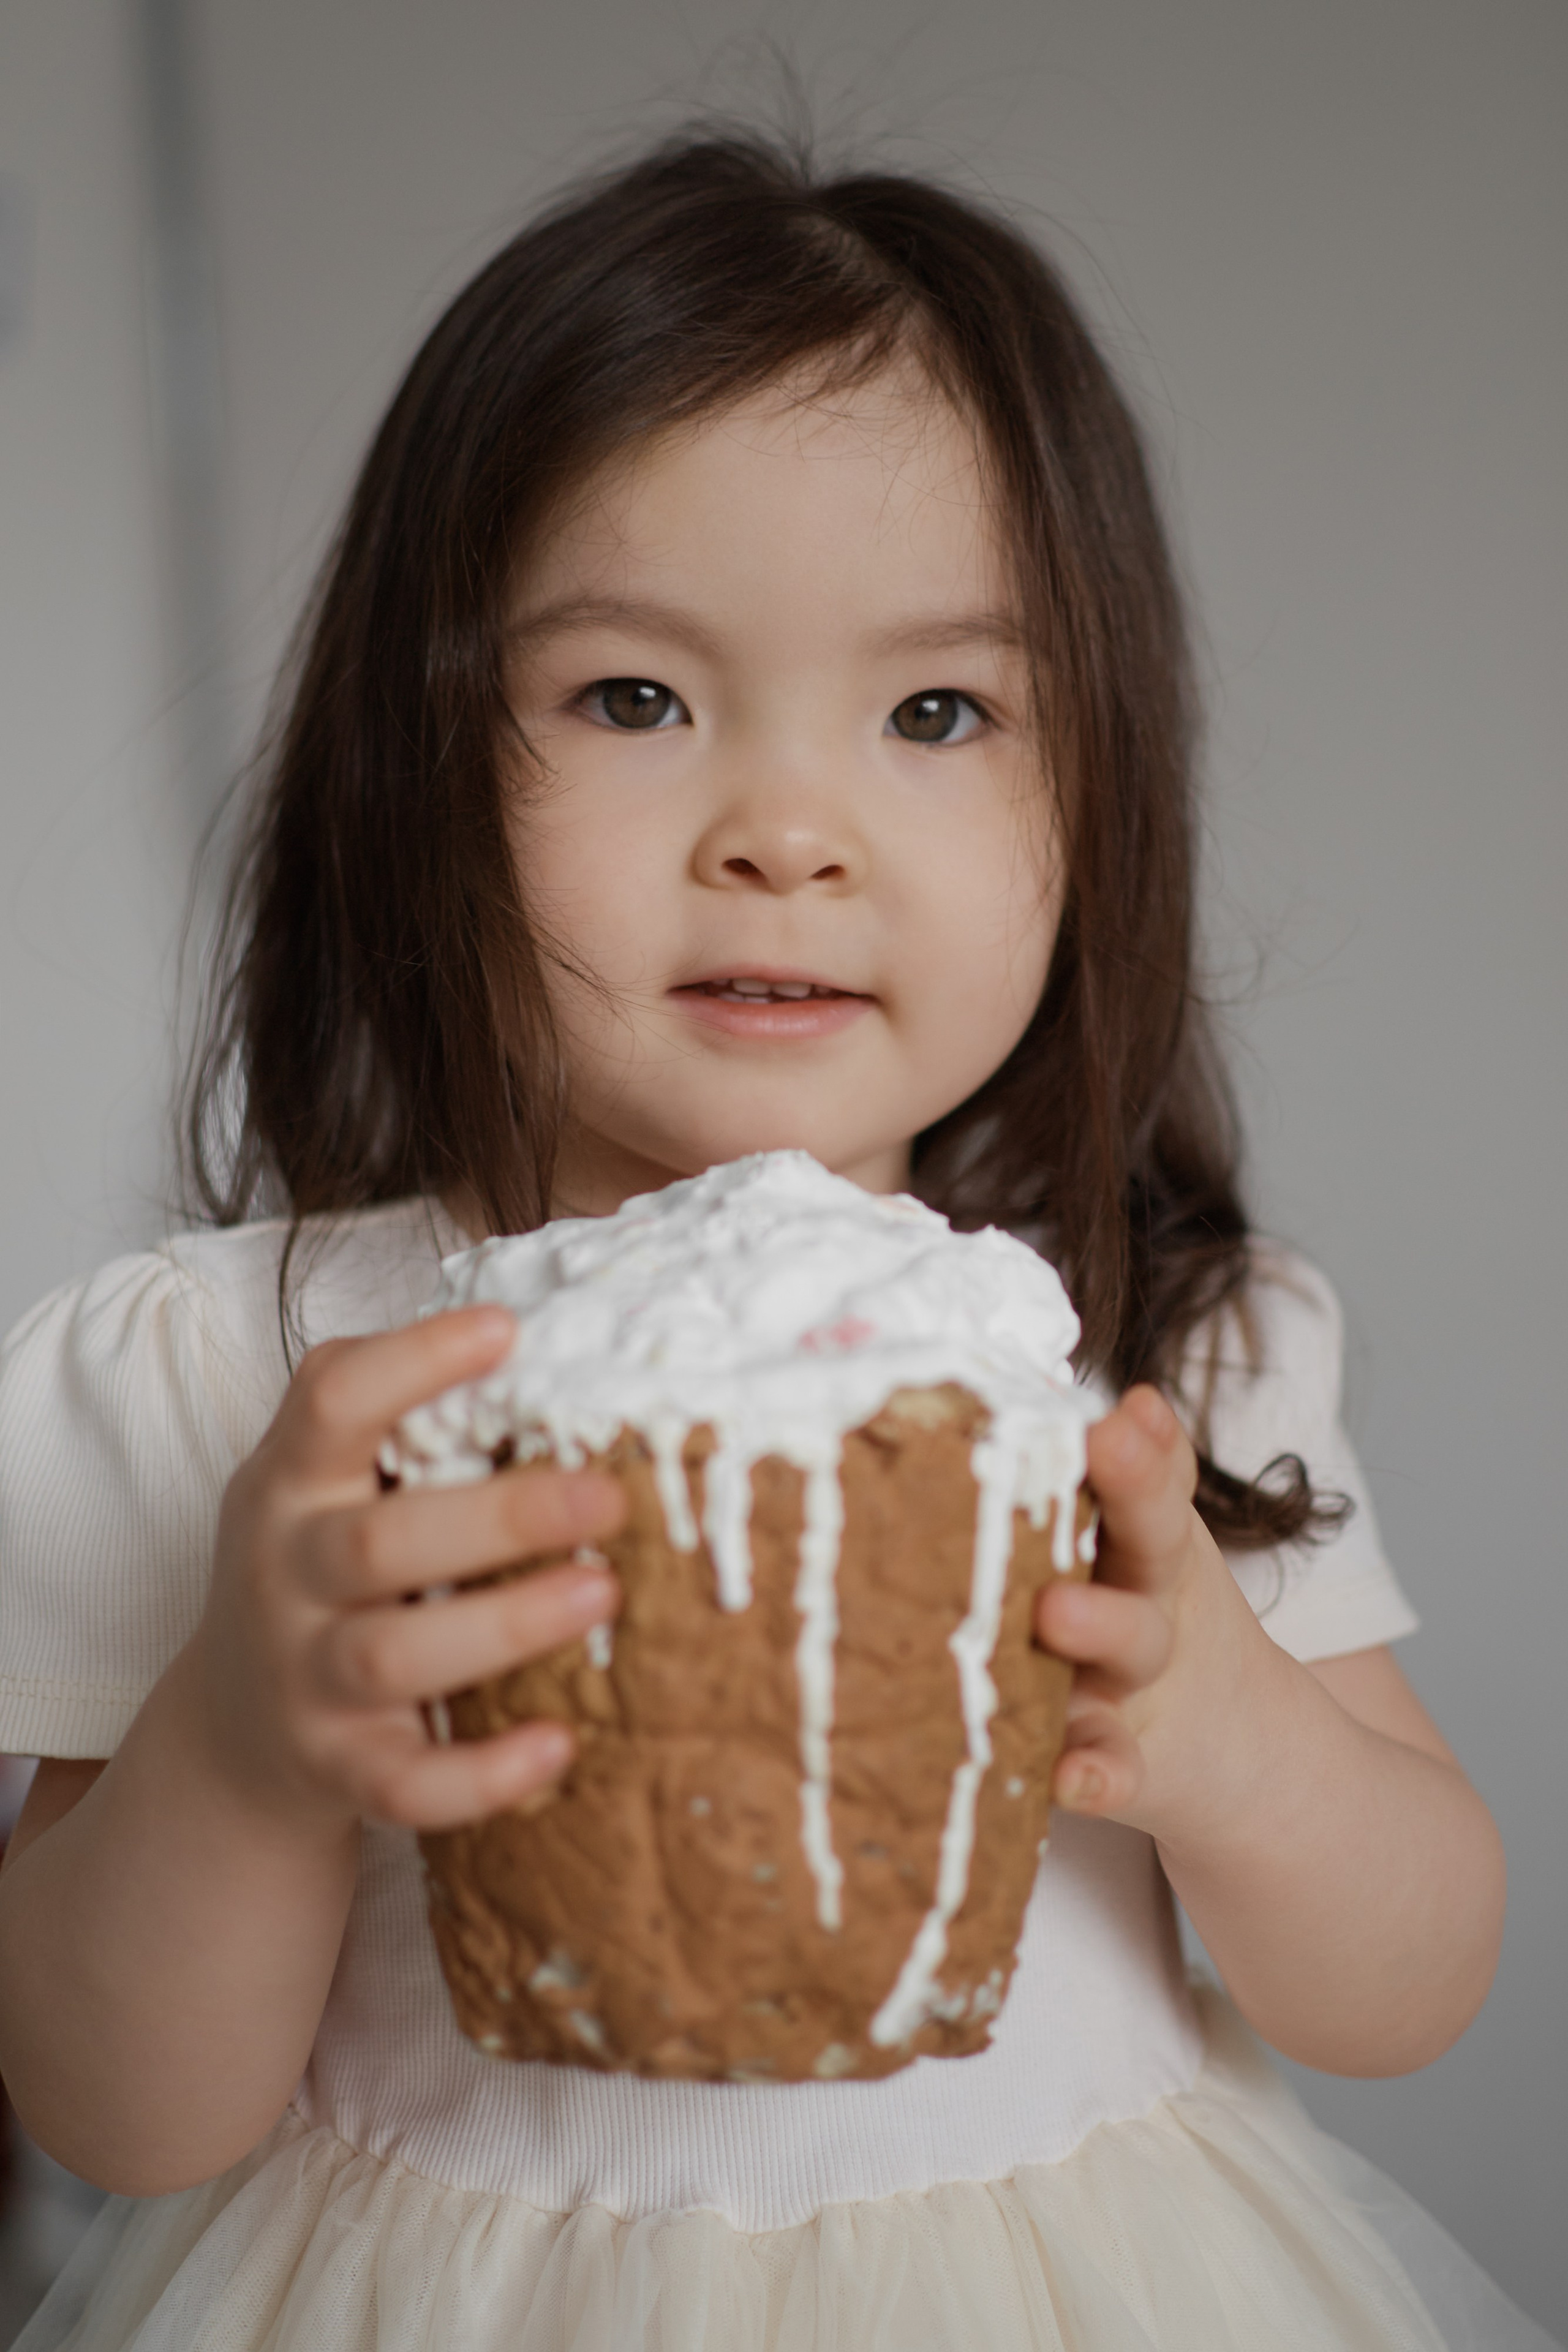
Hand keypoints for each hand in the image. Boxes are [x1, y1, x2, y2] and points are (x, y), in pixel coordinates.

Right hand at [184, 1309, 624, 1838]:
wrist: (234, 1729)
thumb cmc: (319, 1566)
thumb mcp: (322, 1478)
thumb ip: (399, 1413)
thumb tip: (544, 1339)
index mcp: (291, 1481)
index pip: (330, 1402)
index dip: (413, 1362)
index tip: (506, 1330)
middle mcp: (284, 1576)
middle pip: (378, 1544)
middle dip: (500, 1517)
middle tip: (609, 1496)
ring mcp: (305, 1679)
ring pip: (393, 1657)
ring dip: (505, 1625)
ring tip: (604, 1592)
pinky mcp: (339, 1770)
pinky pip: (407, 1785)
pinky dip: (483, 1775)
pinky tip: (561, 1745)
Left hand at [1034, 1385, 1274, 1839]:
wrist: (1236, 1750)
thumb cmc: (1153, 1617)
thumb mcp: (1158, 1539)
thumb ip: (1144, 1467)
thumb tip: (1118, 1392)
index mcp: (1144, 1543)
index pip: (1151, 1479)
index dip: (1145, 1444)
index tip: (1130, 1405)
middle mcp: (1145, 1603)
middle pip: (1148, 1542)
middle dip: (1133, 1490)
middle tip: (1104, 1446)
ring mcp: (1137, 1687)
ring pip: (1127, 1647)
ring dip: (1100, 1625)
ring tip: (1057, 1612)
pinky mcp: (1127, 1766)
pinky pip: (1112, 1770)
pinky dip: (1096, 1776)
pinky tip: (1071, 1780)